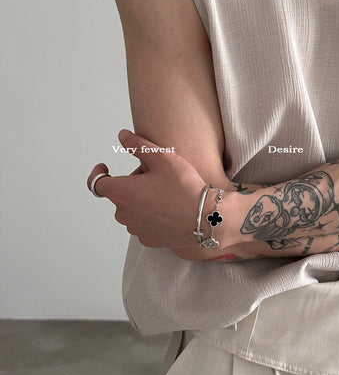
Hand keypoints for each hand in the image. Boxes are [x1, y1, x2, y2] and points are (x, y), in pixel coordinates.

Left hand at [87, 130, 212, 258]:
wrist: (206, 219)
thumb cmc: (184, 188)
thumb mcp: (163, 158)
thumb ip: (138, 145)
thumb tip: (122, 136)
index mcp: (122, 193)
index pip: (96, 184)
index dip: (98, 173)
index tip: (105, 167)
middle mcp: (123, 214)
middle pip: (120, 195)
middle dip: (132, 184)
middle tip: (156, 176)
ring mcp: (135, 229)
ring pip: (132, 209)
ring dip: (141, 200)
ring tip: (165, 193)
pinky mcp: (148, 239)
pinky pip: (143, 223)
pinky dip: (151, 215)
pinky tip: (169, 209)